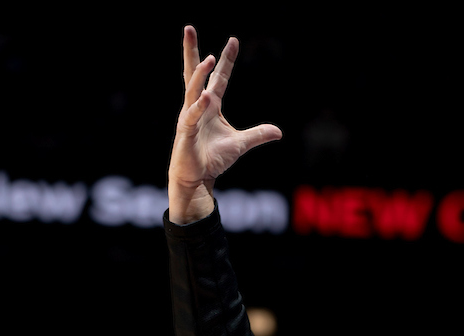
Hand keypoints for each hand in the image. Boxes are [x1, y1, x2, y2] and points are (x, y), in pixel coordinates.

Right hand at [168, 27, 282, 223]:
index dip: (226, 60)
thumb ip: (257, 135)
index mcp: (211, 105)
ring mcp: (190, 116)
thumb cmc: (213, 159)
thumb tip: (278, 132)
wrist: (197, 178)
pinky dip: (198, 107)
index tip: (234, 40)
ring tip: (209, 59)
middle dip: (192, 51)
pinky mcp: (185, 131)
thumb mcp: (240, 144)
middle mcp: (198, 105)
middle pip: (194, 73)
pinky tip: (206, 97)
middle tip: (188, 28)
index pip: (219, 77)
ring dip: (200, 74)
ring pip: (192, 90)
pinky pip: (192, 116)